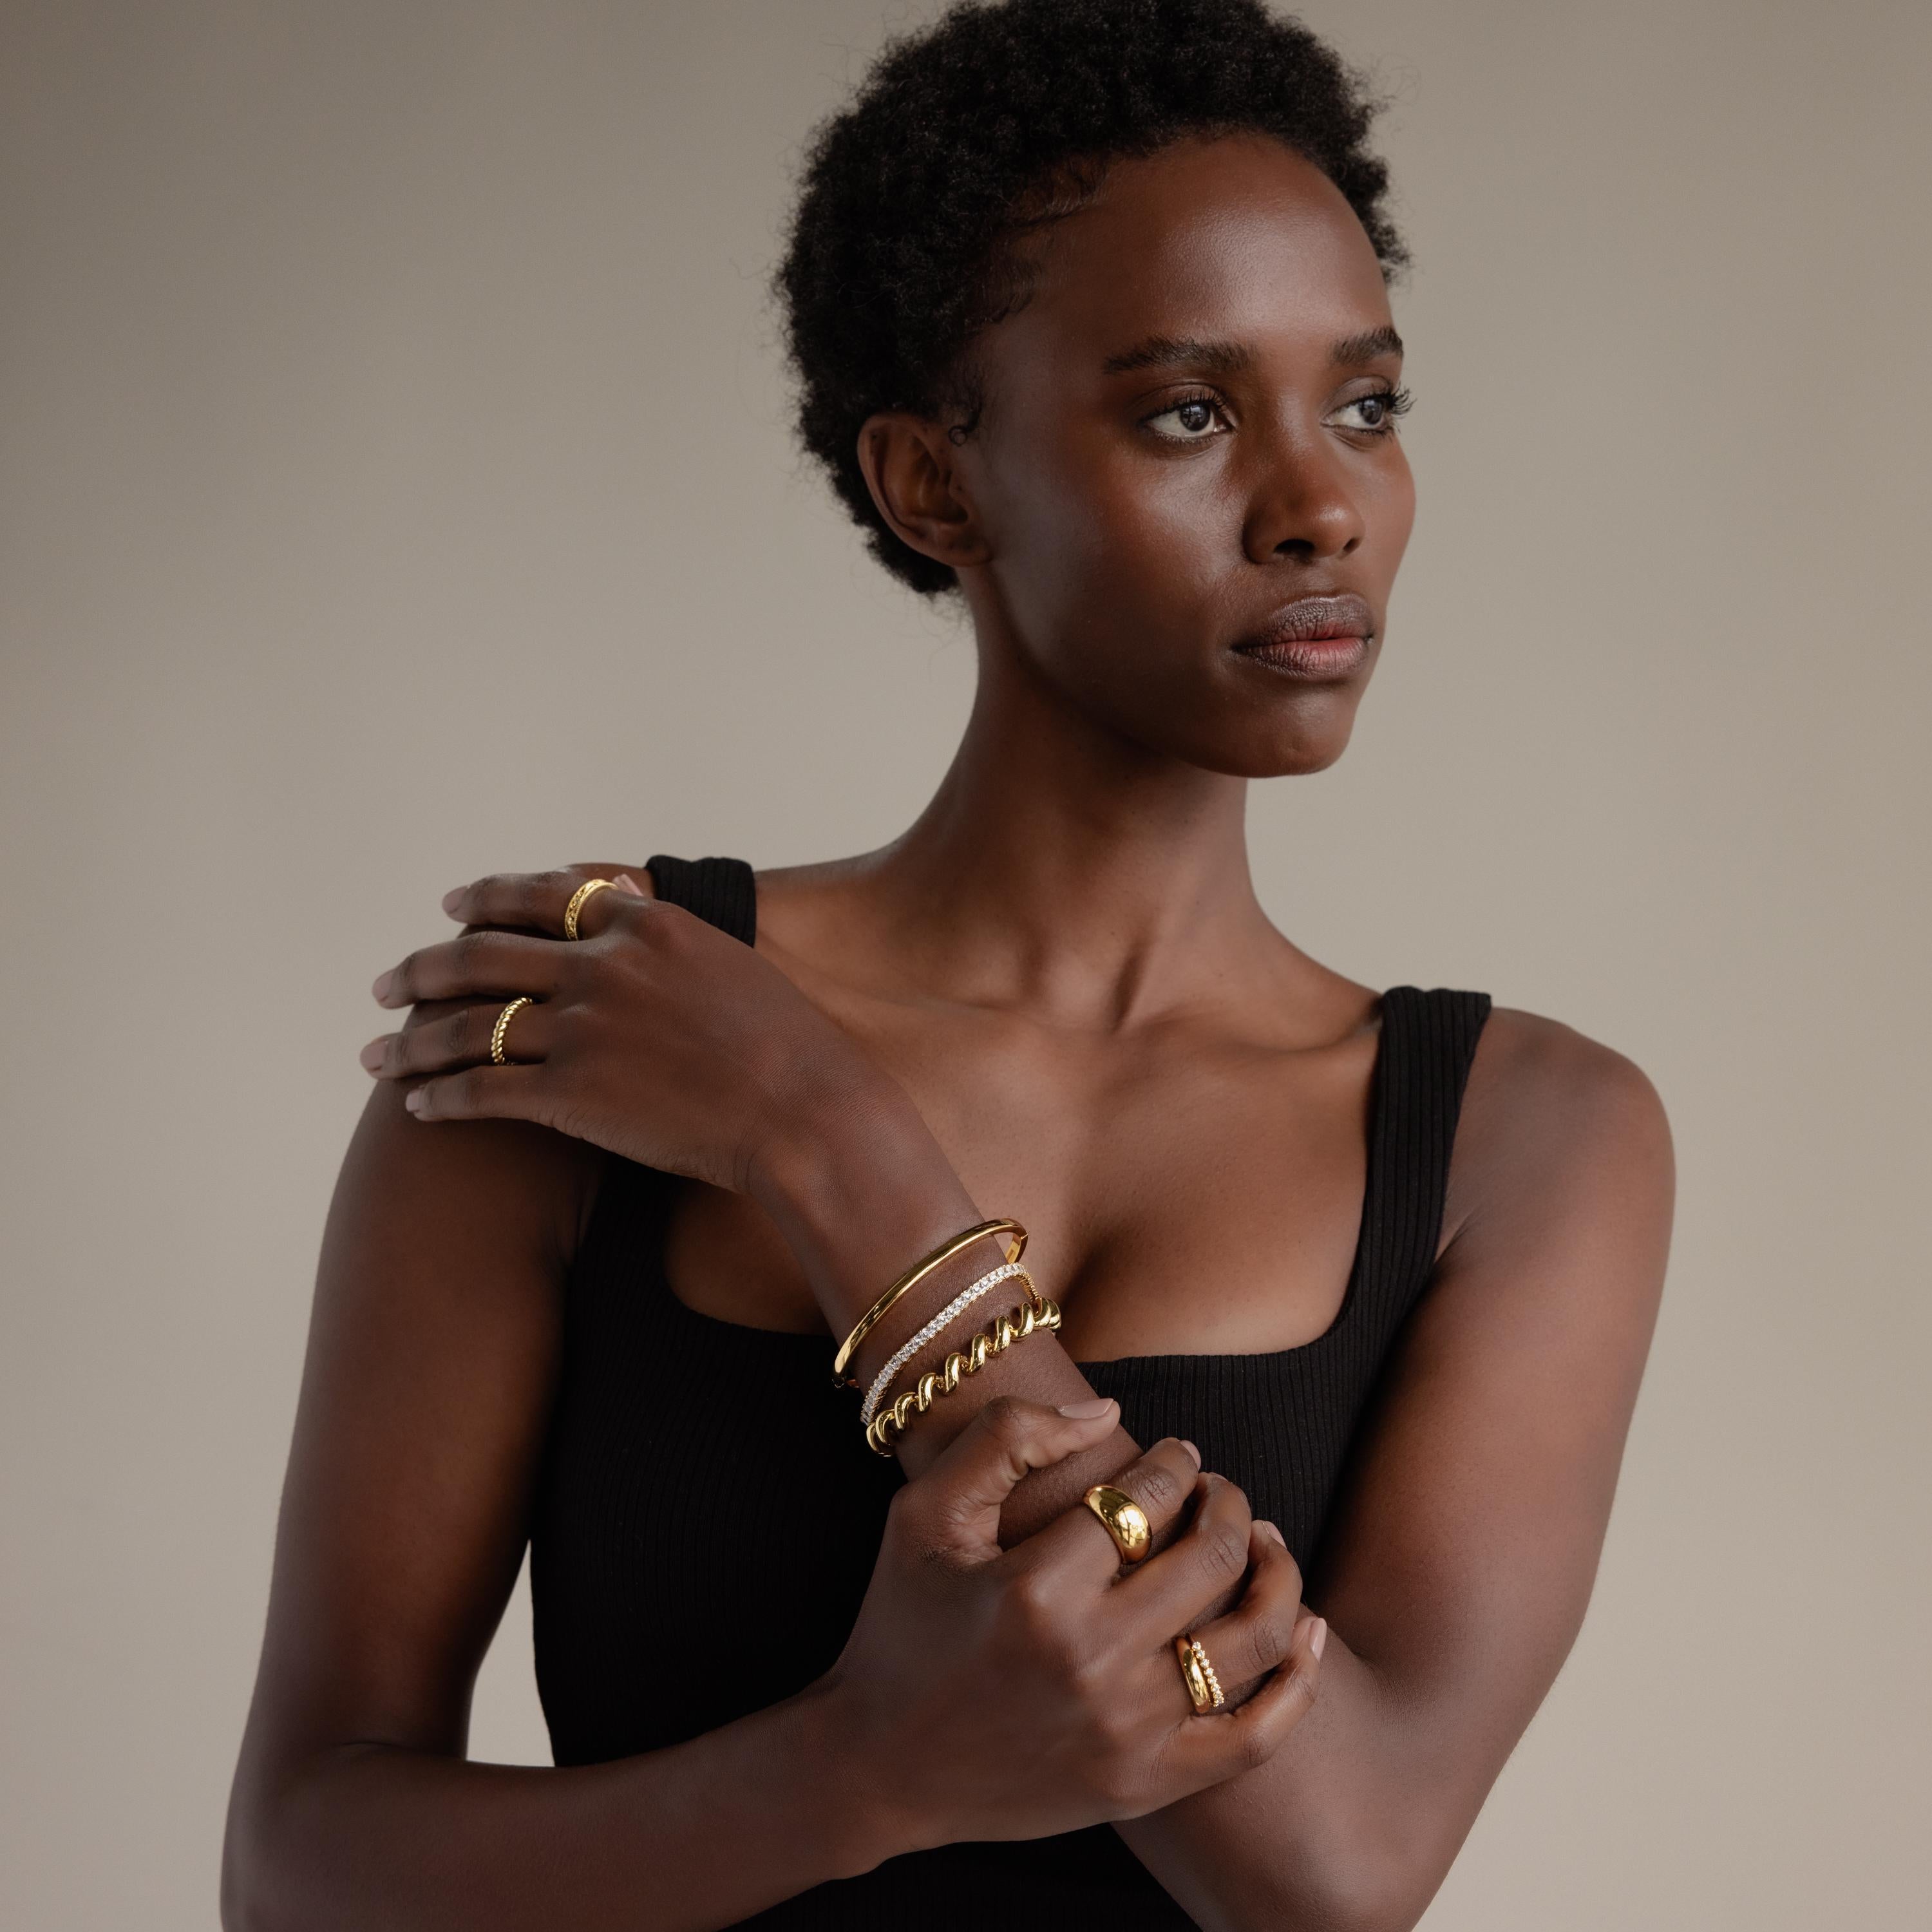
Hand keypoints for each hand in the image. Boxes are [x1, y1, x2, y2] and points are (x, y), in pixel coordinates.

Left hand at [359, 864, 878, 1193]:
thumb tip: (656, 942)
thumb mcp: (737, 967)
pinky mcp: (571, 1093)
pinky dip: (441, 1097)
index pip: (544, 895)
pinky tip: (418, 1108)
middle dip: (425, 970)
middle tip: (386, 984)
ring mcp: (583, 1027)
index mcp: (646, 925)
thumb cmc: (793, 1051)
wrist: (808, 1112)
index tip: (453, 905)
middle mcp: (603, 965)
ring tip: (376, 1057)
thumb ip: (679, 950)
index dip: (489, 898)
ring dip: (412, 1042)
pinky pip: (483, 1090)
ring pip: (468, 1026)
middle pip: (484, 954)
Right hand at [825, 1395, 1324, 1854]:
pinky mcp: (1145, 1785)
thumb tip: (1109, 1412)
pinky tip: (1307, 1629)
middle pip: (1209, 1560)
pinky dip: (1297, 1682)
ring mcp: (1126, 1732)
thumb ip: (1007, 1438)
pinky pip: (1255, 1737)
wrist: (879, 1765)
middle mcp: (1091, 1662)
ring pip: (1250, 1640)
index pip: (1144, 1498)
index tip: (1175, 1452)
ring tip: (1260, 1539)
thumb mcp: (923, 1511)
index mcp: (1036, 1590)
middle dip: (1227, 1504)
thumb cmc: (901, 1624)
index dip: (1173, 1462)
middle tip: (1218, 1488)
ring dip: (1274, 1574)